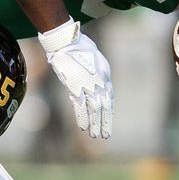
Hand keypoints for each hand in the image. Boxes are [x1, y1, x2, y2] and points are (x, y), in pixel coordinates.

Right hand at [38, 18, 112, 138]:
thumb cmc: (81, 49)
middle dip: (105, 123)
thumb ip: (99, 75)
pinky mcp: (75, 87)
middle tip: (105, 136)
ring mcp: (88, 87)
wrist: (68, 43)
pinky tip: (83, 127)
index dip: (109, 114)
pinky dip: (82, 117)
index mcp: (105, 78)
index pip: (110, 100)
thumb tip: (100, 86)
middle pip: (104, 108)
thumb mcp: (98, 61)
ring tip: (94, 135)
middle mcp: (99, 84)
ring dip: (94, 124)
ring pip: (94, 110)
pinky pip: (80, 106)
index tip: (108, 123)